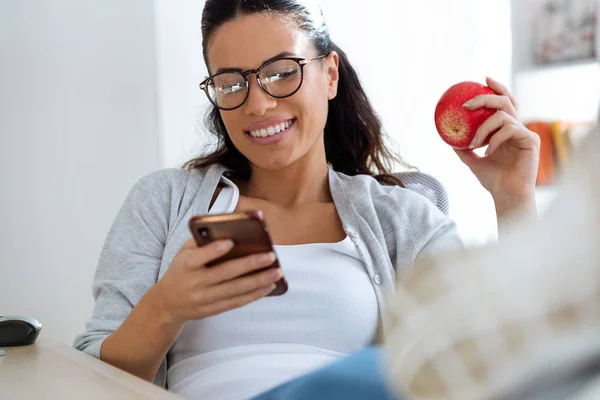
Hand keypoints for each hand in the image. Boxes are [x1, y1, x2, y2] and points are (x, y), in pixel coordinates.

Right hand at [151, 238, 281, 324]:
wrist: (166, 304)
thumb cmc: (181, 270)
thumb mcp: (183, 253)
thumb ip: (201, 242)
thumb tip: (229, 231)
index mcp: (186, 265)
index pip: (199, 257)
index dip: (214, 250)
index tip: (231, 241)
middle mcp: (195, 283)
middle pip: (225, 274)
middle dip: (250, 264)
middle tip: (270, 256)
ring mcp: (204, 299)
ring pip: (235, 290)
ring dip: (258, 281)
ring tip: (277, 272)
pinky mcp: (212, 310)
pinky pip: (236, 303)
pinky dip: (254, 295)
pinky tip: (269, 287)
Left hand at [455, 77, 539, 202]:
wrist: (506, 194)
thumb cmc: (492, 179)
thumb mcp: (471, 161)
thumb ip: (463, 147)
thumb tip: (447, 137)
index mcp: (506, 129)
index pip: (503, 102)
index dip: (496, 87)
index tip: (483, 79)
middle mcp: (517, 127)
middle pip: (505, 101)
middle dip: (486, 96)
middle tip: (468, 103)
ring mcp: (525, 132)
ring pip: (503, 116)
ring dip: (483, 129)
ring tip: (474, 144)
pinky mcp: (531, 140)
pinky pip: (509, 130)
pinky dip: (495, 139)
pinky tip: (487, 151)